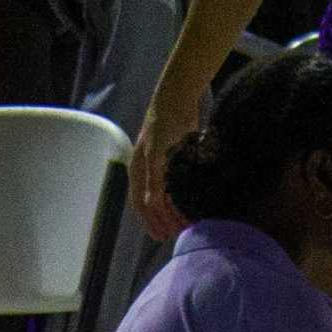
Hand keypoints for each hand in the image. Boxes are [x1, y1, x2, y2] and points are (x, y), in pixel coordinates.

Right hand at [129, 81, 203, 239]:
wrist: (178, 94)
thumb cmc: (164, 121)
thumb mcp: (157, 152)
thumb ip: (154, 180)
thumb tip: (151, 205)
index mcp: (138, 171)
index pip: (141, 204)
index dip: (150, 222)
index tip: (162, 236)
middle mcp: (147, 171)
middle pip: (153, 203)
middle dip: (163, 220)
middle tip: (177, 234)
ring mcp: (161, 164)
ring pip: (165, 195)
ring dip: (174, 210)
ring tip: (187, 222)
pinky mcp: (175, 157)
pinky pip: (177, 183)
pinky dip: (183, 195)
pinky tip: (192, 202)